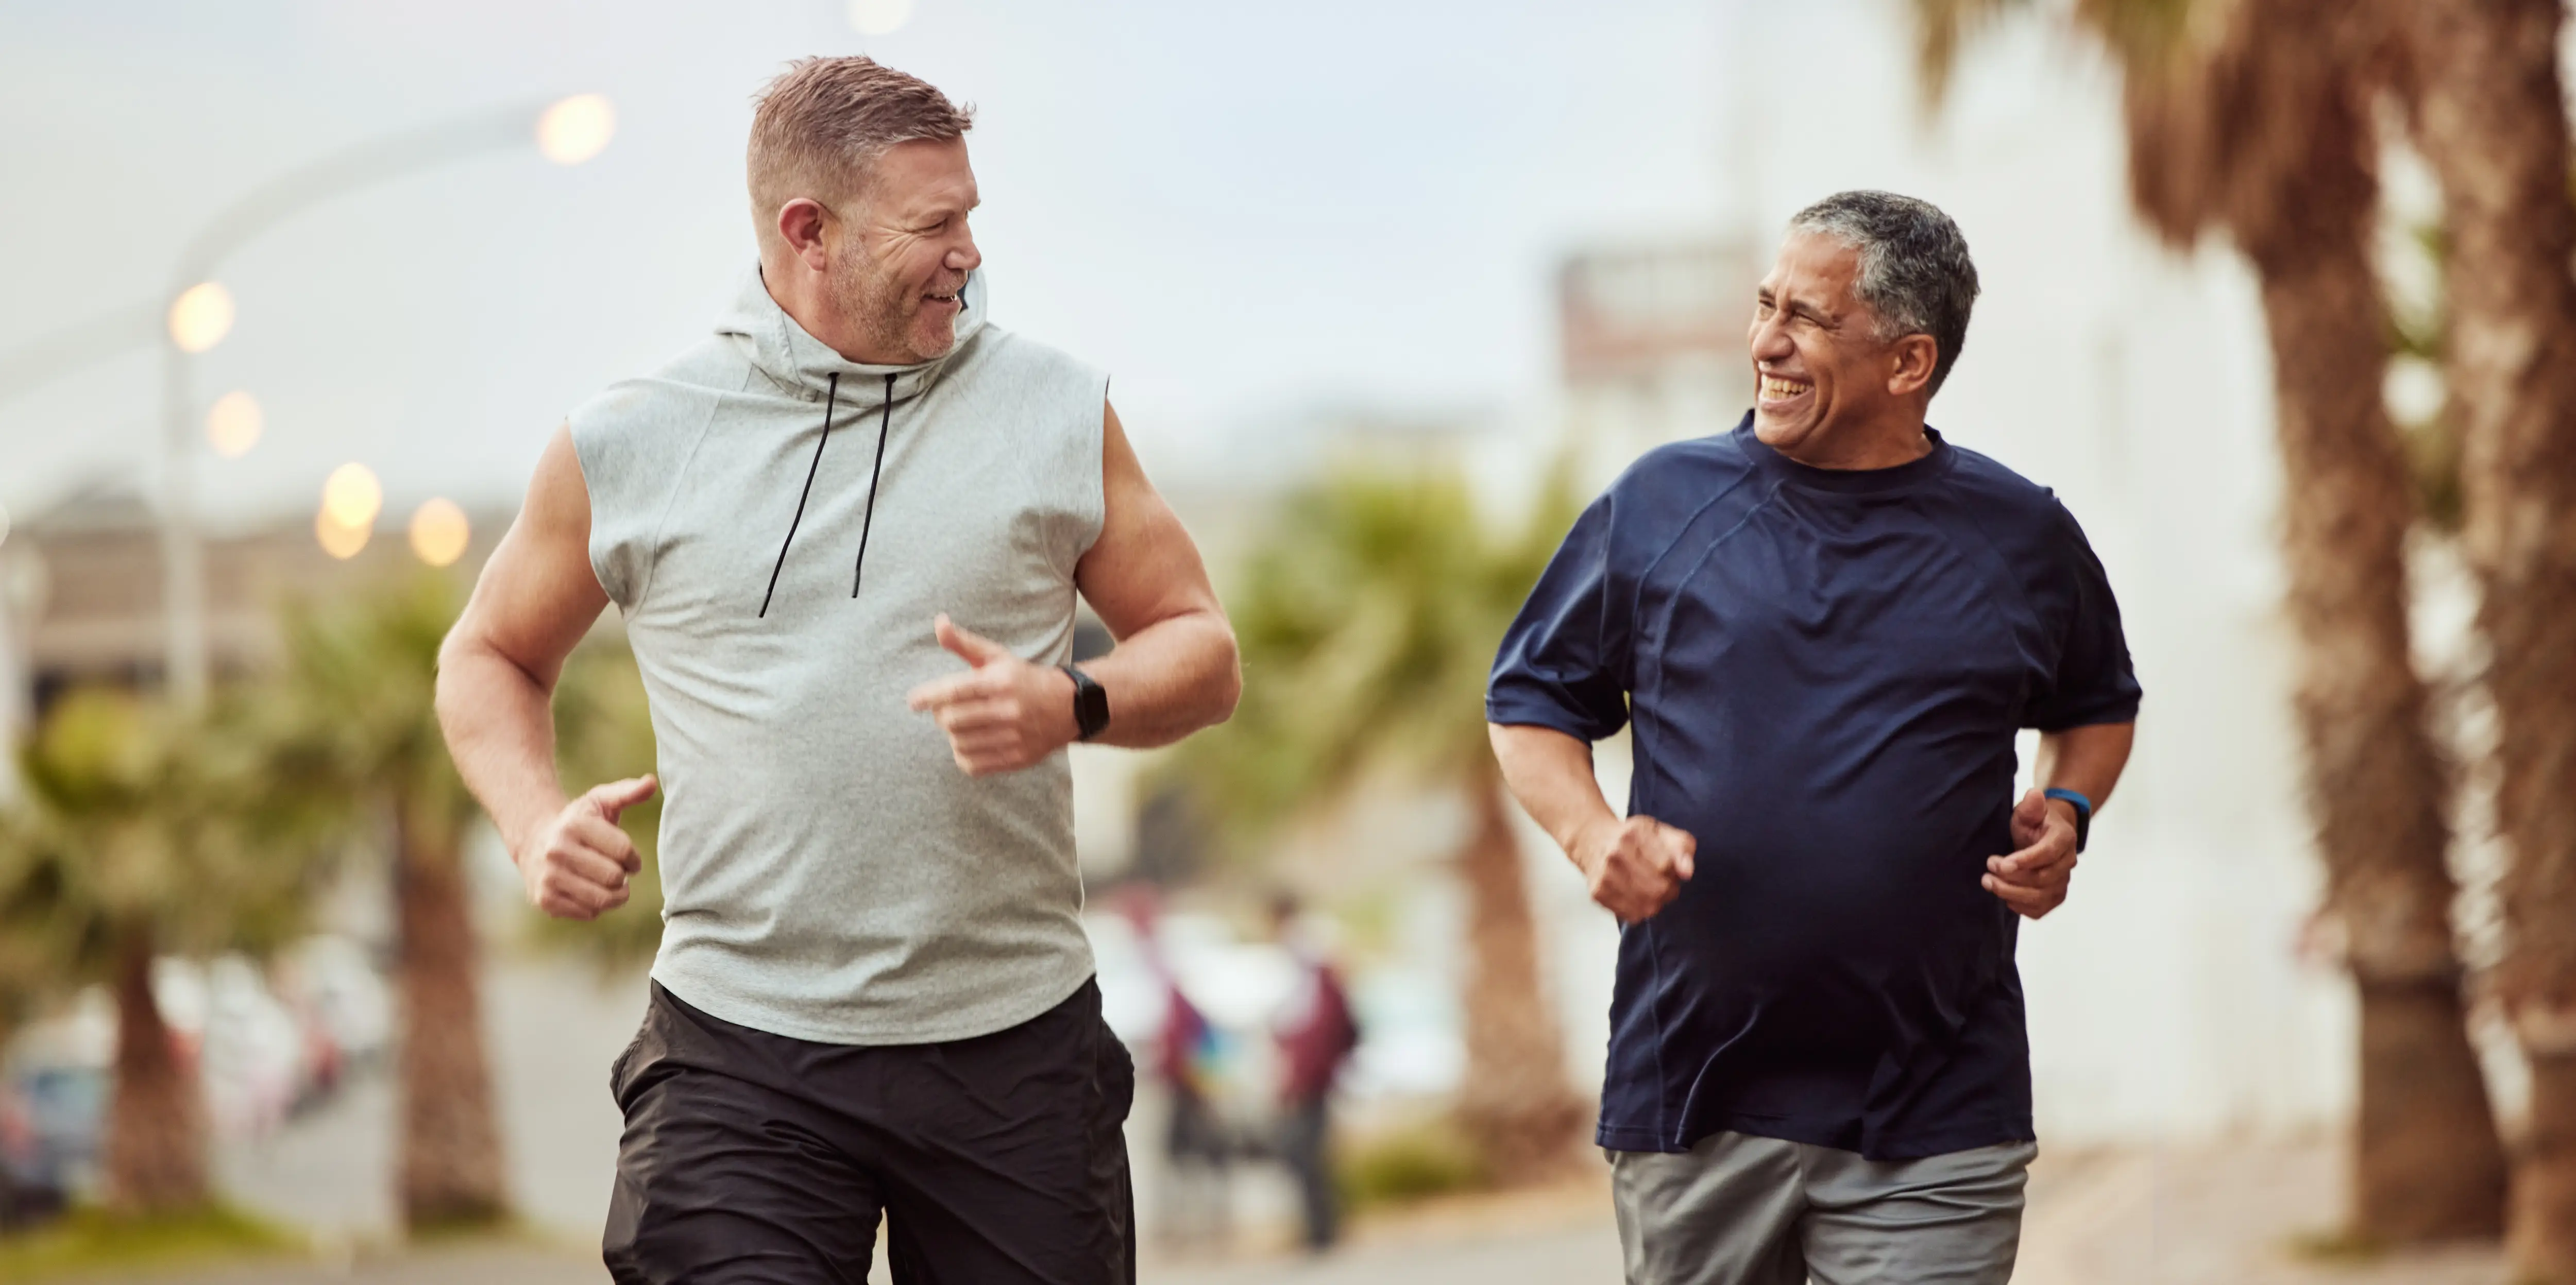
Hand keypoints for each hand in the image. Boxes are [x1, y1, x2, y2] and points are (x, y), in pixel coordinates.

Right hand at [518, 775, 654, 920]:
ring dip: (614, 896)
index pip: (624, 852)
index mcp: (575, 825)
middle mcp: (557, 850)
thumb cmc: (579, 822)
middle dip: (622, 877)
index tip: (629, 859)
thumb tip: (651, 782)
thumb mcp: (600, 801)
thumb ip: (628, 792)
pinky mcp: (544, 900)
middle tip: (616, 871)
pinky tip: (587, 891)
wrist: (535, 842)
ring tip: (608, 884)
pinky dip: (595, 907)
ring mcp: (548, 877)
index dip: (634, 859)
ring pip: (602, 900)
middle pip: (614, 878)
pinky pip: (588, 914)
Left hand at [906, 614, 1078, 776]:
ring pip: (959, 743)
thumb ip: (964, 643)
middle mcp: (1008, 710)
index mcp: (1000, 682)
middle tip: (946, 710)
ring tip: (963, 724)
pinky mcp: (1016, 759)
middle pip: (952, 720)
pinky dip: (963, 755)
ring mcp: (1013, 737)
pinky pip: (972, 765)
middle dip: (941, 715)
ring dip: (953, 734)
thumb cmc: (1022, 679)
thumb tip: (939, 622)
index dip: (928, 696)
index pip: (954, 691)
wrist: (1067, 707)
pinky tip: (970, 742)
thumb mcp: (997, 657)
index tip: (914, 702)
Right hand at [1571, 815, 1696, 922]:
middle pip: (1658, 889)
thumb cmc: (1632, 837)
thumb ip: (1681, 848)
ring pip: (1647, 906)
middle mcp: (1616, 854)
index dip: (1674, 871)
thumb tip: (1687, 873)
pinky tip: (1637, 897)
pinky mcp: (1597, 893)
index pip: (1666, 866)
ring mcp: (1604, 875)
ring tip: (1651, 890)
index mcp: (1634, 834)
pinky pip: (1632, 915)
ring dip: (1656, 902)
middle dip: (1668, 889)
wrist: (1593, 840)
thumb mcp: (1660, 832)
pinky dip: (1641, 910)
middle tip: (1663, 882)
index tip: (1669, 868)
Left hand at [1986, 787, 2078, 918]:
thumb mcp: (2028, 812)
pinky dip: (2021, 907)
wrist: (2043, 837)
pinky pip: (2040, 909)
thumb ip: (2030, 806)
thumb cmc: (2033, 824)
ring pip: (2041, 897)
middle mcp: (2067, 862)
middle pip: (2043, 879)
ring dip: (2011, 894)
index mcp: (2064, 838)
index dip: (2025, 861)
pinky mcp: (2054, 896)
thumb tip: (2034, 794)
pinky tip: (2005, 897)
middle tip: (1987, 873)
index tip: (2000, 864)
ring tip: (1988, 883)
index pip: (2048, 853)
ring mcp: (2063, 882)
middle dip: (2011, 878)